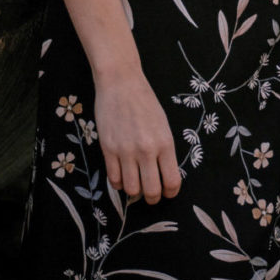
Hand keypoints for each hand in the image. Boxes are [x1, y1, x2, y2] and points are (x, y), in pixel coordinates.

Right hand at [95, 67, 181, 204]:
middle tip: (151, 193)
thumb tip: (163, 176)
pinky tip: (122, 174)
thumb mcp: (163, 124)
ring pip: (132, 190)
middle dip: (153, 198)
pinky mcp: (108, 149)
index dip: (170, 192)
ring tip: (136, 182)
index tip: (167, 191)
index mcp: (165, 142)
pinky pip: (114, 179)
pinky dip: (119, 182)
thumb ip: (164, 150)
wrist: (121, 82)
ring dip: (135, 191)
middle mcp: (146, 150)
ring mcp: (125, 150)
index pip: (172, 182)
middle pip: (152, 191)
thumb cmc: (144, 101)